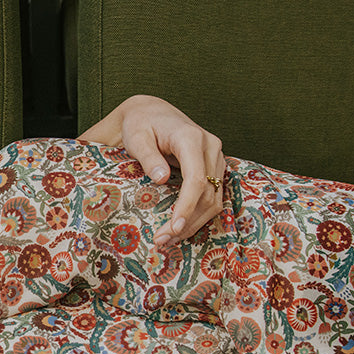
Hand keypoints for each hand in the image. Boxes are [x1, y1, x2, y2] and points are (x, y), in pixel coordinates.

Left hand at [80, 94, 225, 246]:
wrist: (152, 113)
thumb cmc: (141, 124)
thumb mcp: (137, 138)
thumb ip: (148, 157)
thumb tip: (162, 179)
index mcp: (191, 138)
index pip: (196, 178)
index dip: (187, 205)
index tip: (174, 226)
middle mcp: (211, 147)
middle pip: (208, 193)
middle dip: (187, 221)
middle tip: (162, 240)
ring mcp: (216, 157)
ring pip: (215, 199)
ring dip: (194, 222)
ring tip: (168, 239)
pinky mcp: (214, 167)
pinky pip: (213, 196)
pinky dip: (198, 214)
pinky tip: (180, 228)